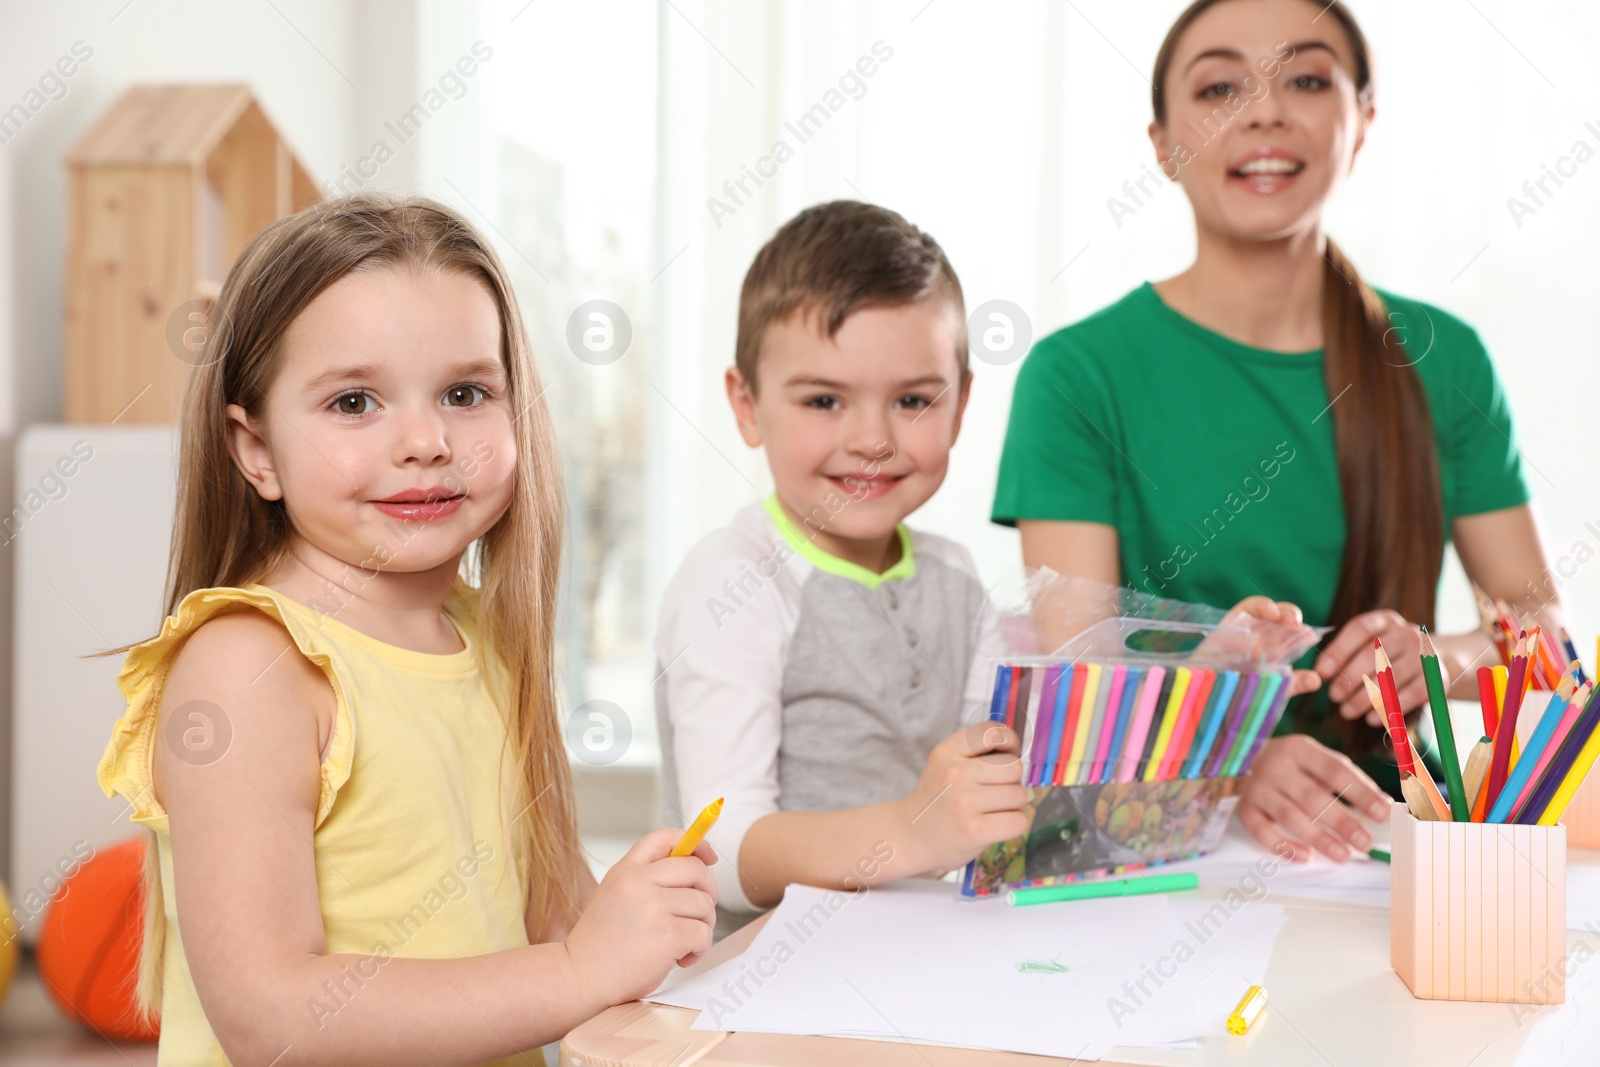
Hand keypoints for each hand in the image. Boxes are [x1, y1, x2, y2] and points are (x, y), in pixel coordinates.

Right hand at [562, 827, 717, 1005]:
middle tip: (698, 916)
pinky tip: (680, 959)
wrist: (579, 978)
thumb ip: (647, 880)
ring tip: (682, 945)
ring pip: (704, 904)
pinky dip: (699, 949)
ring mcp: (653, 906)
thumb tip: (695, 868)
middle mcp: (638, 881)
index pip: (665, 837)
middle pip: (696, 869)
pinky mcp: (667, 934)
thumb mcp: (616, 896)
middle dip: (707, 892)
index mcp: (625, 870)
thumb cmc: (601, 945)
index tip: (708, 858)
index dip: (695, 842)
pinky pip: (703, 933)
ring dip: (702, 927)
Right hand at [897, 722, 1028, 873]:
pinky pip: (1018, 821)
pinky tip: (995, 827)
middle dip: (1010, 781)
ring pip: (1019, 795)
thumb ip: (974, 754)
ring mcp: (964, 801)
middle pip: (1014, 767)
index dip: (1009, 743)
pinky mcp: (974, 830)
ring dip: (1012, 806)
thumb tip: (1018, 753)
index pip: (993, 731)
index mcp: (947, 751)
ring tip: (991, 811)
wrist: (908, 837)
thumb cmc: (936, 801)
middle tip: (993, 793)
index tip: (1006, 755)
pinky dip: (1013, 826)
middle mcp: (955, 772)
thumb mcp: (943, 765)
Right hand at [1220, 596, 1321, 697]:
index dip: (1302, 634)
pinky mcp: (1229, 623)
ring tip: (1292, 619)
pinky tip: (1272, 613)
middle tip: (1303, 629)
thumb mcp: (1268, 690)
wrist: (1205, 696)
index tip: (1311, 636)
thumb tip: (1317, 679)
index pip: (1291, 638)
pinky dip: (1261, 606)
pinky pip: (1246, 608)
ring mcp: (1245, 630)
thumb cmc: (1235, 696)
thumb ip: (1292, 684)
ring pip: (1267, 611)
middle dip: (1293, 620)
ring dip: (1282, 611)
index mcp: (1271, 655)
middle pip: (1281, 623)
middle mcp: (1260, 640)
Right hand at [1236, 734, 1389, 861]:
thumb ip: (1347, 779)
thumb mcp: (1316, 760)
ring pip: (1288, 815)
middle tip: (1365, 841)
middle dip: (1342, 821)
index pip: (1335, 770)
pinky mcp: (1244, 807)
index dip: (1360, 792)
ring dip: (1318, 837)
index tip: (1383, 813)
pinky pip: (1261, 830)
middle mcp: (1274, 765)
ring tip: (1343, 854)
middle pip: (1312, 796)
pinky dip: (1283, 846)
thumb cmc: (1293, 766)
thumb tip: (1382, 805)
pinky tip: (1305, 856)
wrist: (1243, 759)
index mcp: (1299, 749)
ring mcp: (1256, 787)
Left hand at [1315, 610, 1431, 724]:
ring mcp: (1424, 655)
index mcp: (1386, 620)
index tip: (1321, 673)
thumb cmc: (1389, 655)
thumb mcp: (1372, 645)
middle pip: (1373, 655)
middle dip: (1348, 678)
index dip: (1338, 651)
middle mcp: (1407, 633)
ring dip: (1365, 698)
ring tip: (1346, 711)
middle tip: (1333, 696)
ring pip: (1390, 678)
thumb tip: (1318, 674)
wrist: (1435, 660)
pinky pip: (1411, 695)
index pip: (1359, 629)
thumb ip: (1348, 653)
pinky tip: (1371, 719)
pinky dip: (1389, 709)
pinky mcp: (1437, 678)